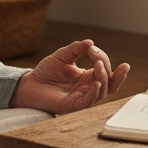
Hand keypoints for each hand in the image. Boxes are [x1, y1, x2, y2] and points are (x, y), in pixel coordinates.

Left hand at [9, 39, 129, 114]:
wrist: (30, 84)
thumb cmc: (46, 71)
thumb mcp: (62, 56)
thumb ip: (76, 49)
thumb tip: (90, 42)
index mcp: (87, 76)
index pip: (103, 68)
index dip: (102, 57)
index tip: (92, 48)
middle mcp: (88, 87)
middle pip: (110, 84)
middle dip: (117, 75)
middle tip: (111, 63)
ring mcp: (82, 97)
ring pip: (102, 92)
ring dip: (104, 79)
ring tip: (98, 66)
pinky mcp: (74, 105)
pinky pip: (89, 102)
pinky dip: (95, 93)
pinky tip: (96, 83)